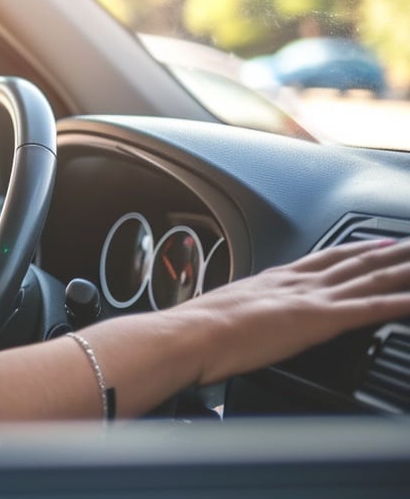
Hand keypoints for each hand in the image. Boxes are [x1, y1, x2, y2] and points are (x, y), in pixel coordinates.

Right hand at [174, 237, 409, 384]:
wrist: (190, 335)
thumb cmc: (197, 332)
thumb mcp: (224, 315)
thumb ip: (244, 314)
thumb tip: (240, 324)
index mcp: (274, 280)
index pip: (325, 259)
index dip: (355, 250)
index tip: (378, 243)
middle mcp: (297, 283)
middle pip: (354, 263)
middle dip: (390, 253)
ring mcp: (310, 299)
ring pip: (369, 278)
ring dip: (402, 270)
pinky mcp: (319, 320)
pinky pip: (370, 308)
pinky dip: (398, 302)